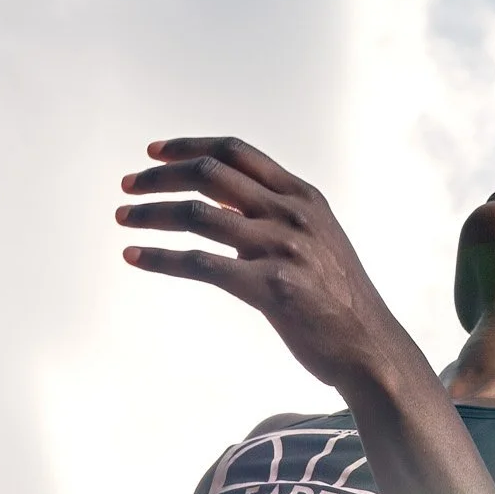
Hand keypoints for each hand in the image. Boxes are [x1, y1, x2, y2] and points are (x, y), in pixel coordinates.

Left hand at [118, 139, 408, 397]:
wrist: (370, 346)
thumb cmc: (340, 299)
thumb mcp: (317, 241)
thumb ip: (277, 218)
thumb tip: (223, 210)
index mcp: (303, 196)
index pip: (236, 152)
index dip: (189, 147)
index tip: (154, 152)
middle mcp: (292, 213)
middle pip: (210, 175)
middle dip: (160, 176)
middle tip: (128, 186)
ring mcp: (282, 248)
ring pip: (198, 215)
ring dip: (151, 214)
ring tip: (123, 219)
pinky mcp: (270, 287)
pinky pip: (200, 264)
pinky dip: (160, 258)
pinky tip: (135, 257)